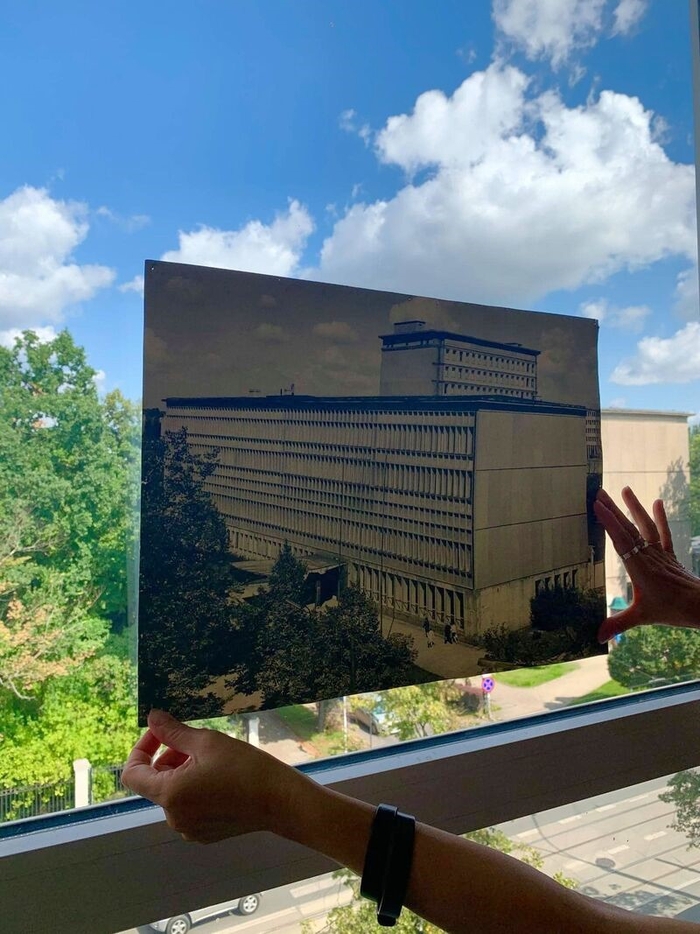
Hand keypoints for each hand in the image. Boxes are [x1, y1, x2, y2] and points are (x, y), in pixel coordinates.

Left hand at [121, 709, 313, 842]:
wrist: (280, 800)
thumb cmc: (245, 767)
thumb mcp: (207, 742)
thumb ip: (174, 731)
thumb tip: (152, 718)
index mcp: (169, 795)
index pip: (132, 774)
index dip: (141, 749)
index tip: (161, 733)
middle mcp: (174, 818)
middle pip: (155, 782)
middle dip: (168, 757)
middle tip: (196, 741)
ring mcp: (189, 829)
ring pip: (173, 794)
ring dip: (182, 772)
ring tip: (211, 757)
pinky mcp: (205, 834)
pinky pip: (188, 808)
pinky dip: (195, 789)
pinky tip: (220, 777)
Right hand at [594, 487, 699, 640]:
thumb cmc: (672, 610)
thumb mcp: (642, 617)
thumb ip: (618, 623)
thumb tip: (597, 636)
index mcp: (638, 567)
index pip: (620, 540)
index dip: (608, 522)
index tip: (596, 505)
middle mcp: (648, 556)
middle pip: (628, 529)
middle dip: (613, 509)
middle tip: (599, 492)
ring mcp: (659, 554)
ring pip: (644, 527)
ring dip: (634, 508)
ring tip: (625, 489)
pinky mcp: (668, 556)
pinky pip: (663, 534)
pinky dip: (660, 518)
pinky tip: (657, 502)